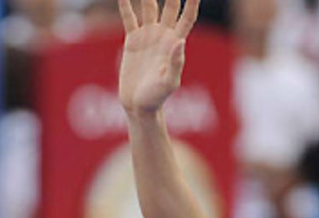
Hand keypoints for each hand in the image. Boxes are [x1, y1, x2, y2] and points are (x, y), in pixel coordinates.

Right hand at [117, 0, 198, 114]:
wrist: (139, 105)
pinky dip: (126, 5)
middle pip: (170, 5)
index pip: (187, 16)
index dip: (192, 2)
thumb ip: (175, 63)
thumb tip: (179, 42)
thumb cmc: (157, 97)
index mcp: (175, 42)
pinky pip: (130, 17)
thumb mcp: (169, 83)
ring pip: (149, 6)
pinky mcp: (133, 41)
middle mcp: (163, 35)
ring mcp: (148, 36)